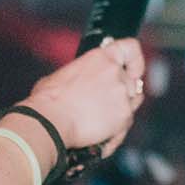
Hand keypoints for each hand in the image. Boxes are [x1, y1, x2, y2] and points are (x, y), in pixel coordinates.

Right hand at [23, 38, 145, 155]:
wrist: (51, 121)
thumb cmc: (49, 100)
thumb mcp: (65, 74)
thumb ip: (85, 74)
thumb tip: (84, 82)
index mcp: (101, 57)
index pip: (130, 48)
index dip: (135, 61)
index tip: (133, 70)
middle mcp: (116, 73)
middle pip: (133, 82)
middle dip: (123, 93)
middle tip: (106, 104)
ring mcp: (122, 95)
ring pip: (132, 104)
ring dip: (119, 111)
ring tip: (98, 122)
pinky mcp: (124, 116)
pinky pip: (125, 125)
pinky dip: (115, 132)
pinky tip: (98, 136)